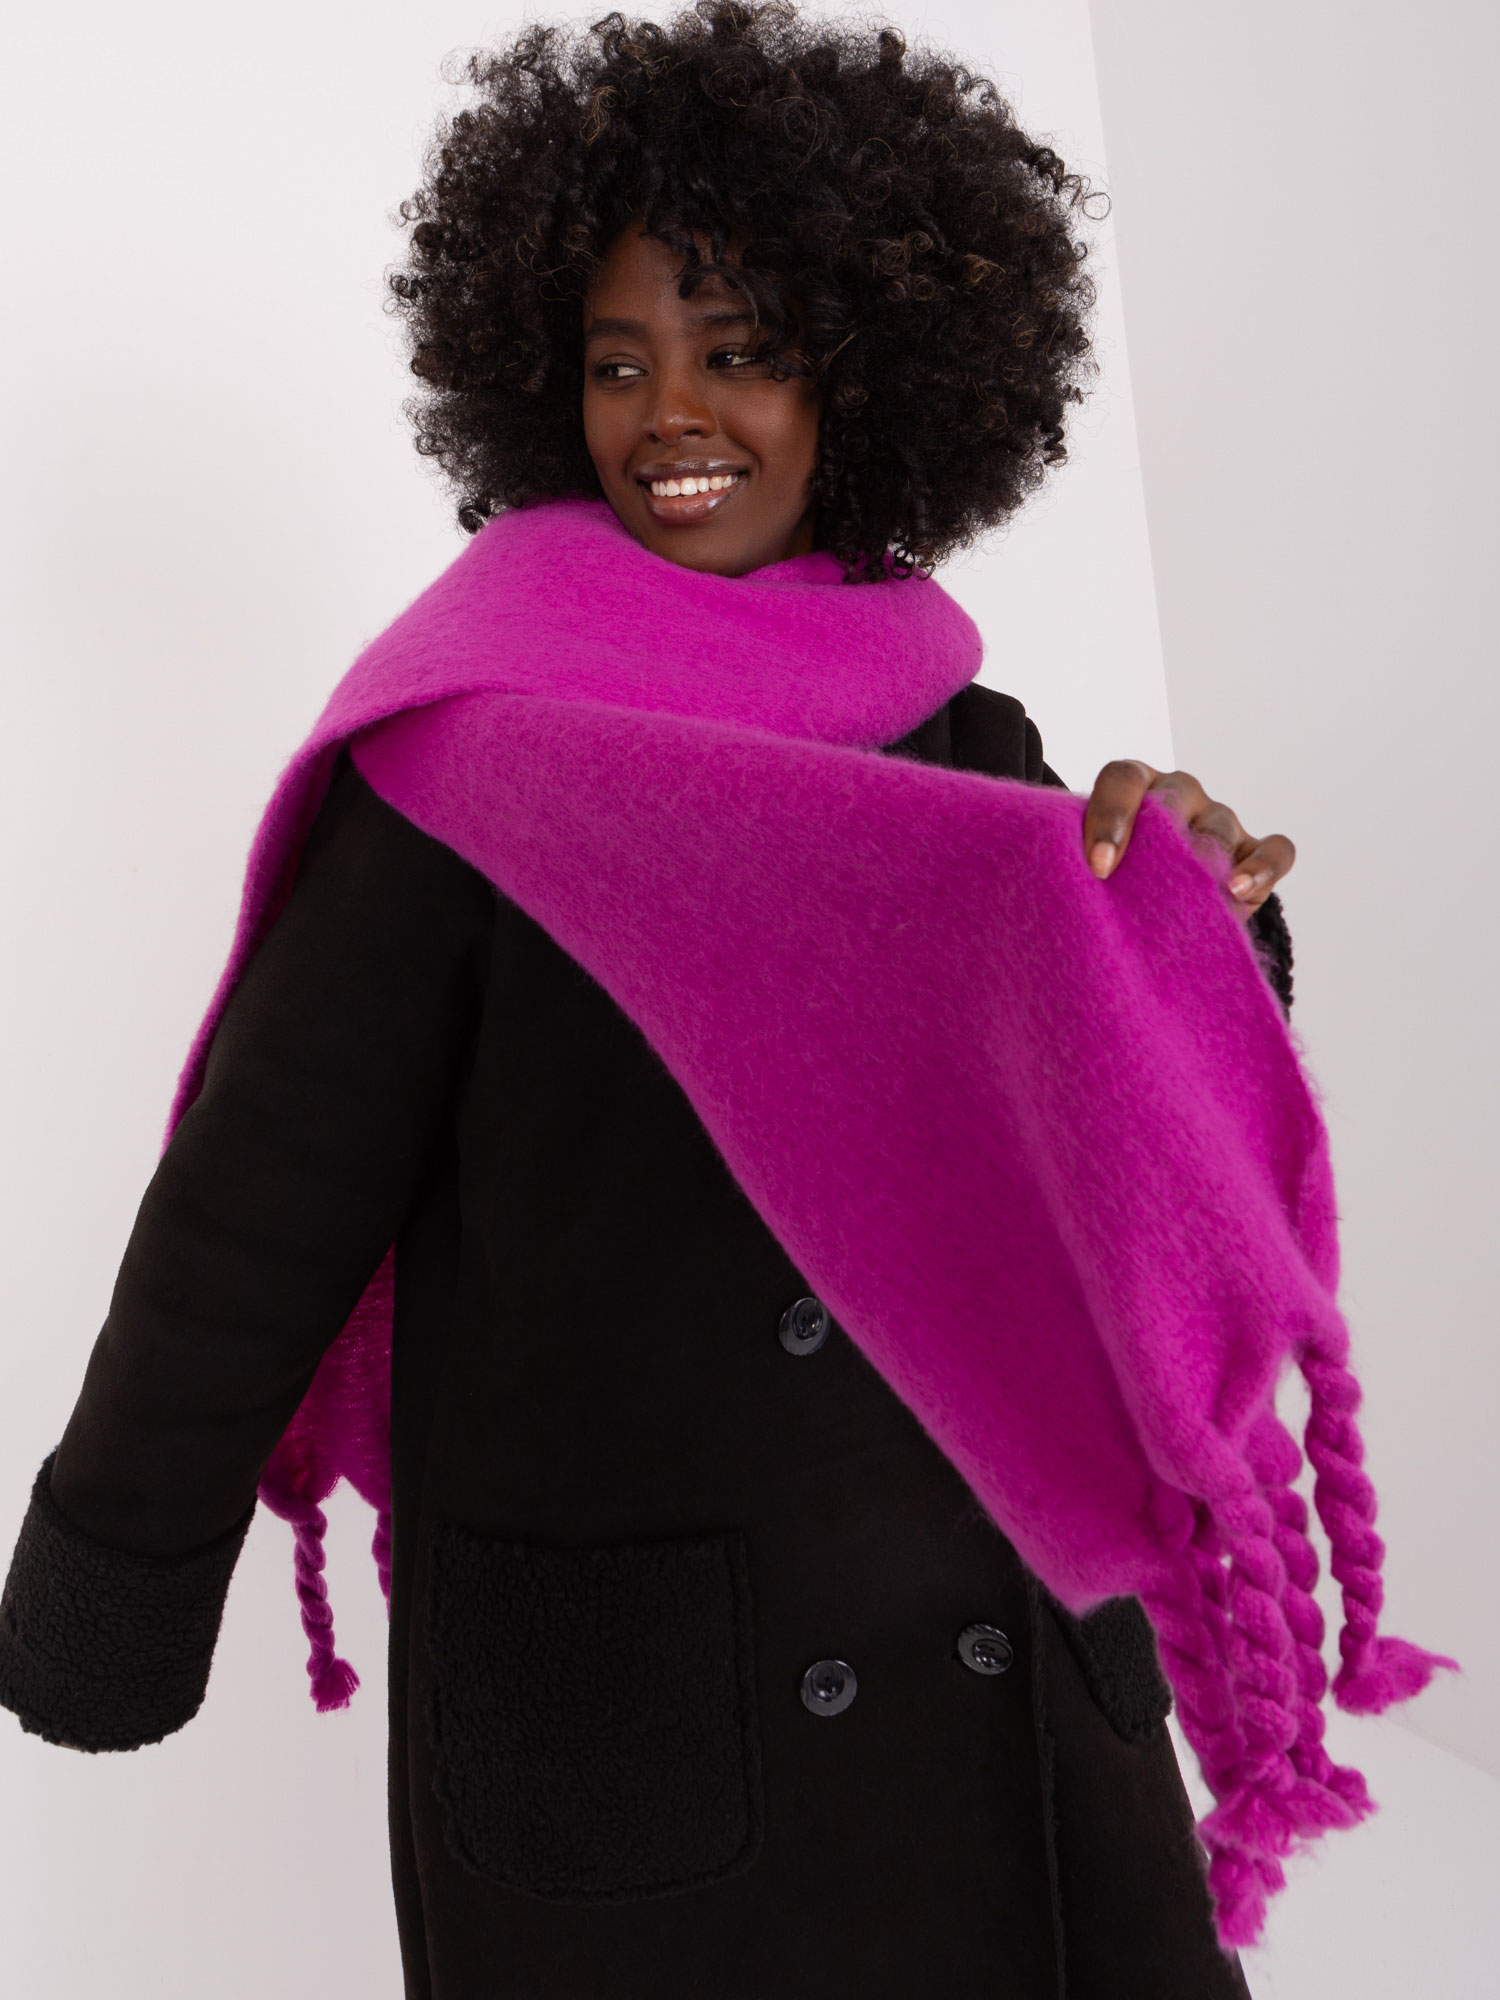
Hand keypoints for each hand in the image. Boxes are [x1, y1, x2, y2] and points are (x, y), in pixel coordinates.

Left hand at [1083, 761, 1294, 911]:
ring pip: (1219, 826)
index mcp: (1136, 786)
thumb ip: (1080, 864)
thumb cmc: (1115, 878)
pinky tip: (1237, 889)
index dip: (1110, 816)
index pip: (1122, 779)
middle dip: (1157, 834)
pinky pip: (1276, 850)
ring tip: (1190, 890)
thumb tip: (1060, 891)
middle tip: (1147, 874)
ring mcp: (1221, 820)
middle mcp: (1181, 795)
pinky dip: (1261, 867)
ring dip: (1204, 856)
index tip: (1098, 866)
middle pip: (1174, 797)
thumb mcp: (1091, 866)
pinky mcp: (1256, 852)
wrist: (1155, 904)